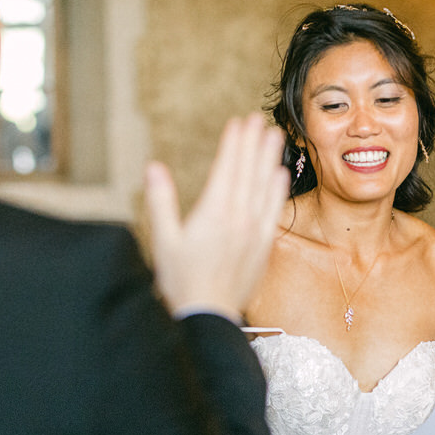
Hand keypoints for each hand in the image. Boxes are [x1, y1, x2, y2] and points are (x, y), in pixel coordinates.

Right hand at [147, 114, 288, 316]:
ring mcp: (254, 232)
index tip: (239, 121)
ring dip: (269, 159)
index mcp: (213, 214)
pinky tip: (280, 175)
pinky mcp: (263, 246)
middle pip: (249, 172)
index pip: (227, 169)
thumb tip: (153, 168)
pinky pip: (274, 211)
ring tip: (275, 136)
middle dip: (254, 143)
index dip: (234, 143)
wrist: (209, 316)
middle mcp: (238, 219)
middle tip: (259, 119)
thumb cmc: (181, 281)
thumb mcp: (163, 241)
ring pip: (265, 187)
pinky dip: (277, 190)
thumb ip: (160, 202)